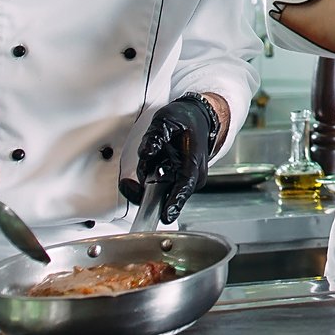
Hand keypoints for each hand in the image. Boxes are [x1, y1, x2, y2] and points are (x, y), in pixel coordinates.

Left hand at [119, 95, 218, 221]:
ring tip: (153, 154)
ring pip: (156, 190)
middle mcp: (191, 178)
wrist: (198, 120)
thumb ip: (155, 136)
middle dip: (146, 183)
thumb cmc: (186, 121)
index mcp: (193, 164)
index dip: (174, 202)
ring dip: (147, 175)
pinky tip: (153, 161)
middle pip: (163, 193)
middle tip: (136, 173)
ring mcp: (183, 182)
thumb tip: (147, 152)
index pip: (184, 187)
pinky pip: (155, 187)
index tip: (166, 215)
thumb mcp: (167, 119)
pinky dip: (148, 175)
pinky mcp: (175, 183)